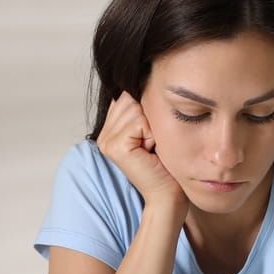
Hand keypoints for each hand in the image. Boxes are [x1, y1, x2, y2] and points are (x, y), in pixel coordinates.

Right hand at [96, 91, 188, 215]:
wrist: (169, 194)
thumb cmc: (166, 164)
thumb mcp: (154, 130)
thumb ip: (142, 109)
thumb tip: (144, 79)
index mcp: (110, 128)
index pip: (127, 95)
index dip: (147, 109)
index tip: (152, 134)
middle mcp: (103, 133)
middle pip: (131, 99)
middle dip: (150, 116)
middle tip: (154, 143)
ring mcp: (106, 140)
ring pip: (136, 108)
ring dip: (153, 126)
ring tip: (153, 147)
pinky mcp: (115, 147)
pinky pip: (139, 122)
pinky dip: (153, 134)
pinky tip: (152, 151)